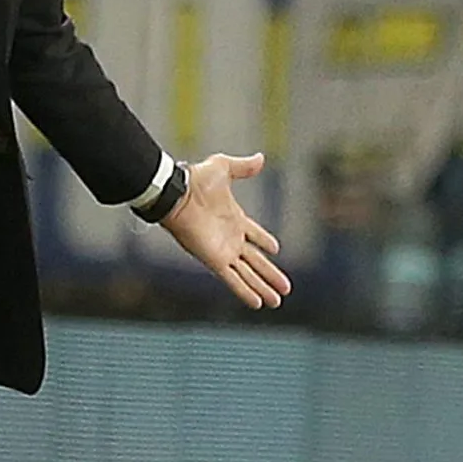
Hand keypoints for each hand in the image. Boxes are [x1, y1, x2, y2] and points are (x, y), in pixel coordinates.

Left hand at [158, 153, 291, 308]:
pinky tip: (258, 303)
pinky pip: (234, 280)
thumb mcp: (224, 168)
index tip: (276, 249)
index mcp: (234, 218)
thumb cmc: (196, 180)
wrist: (177, 194)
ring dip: (263, 288)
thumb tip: (261, 158)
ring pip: (248, 275)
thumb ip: (243, 166)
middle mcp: (230, 238)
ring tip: (278, 302)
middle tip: (286, 289)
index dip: (264, 241)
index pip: (254, 234)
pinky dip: (246, 292)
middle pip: (256, 261)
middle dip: (270, 274)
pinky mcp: (215, 260)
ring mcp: (224, 251)